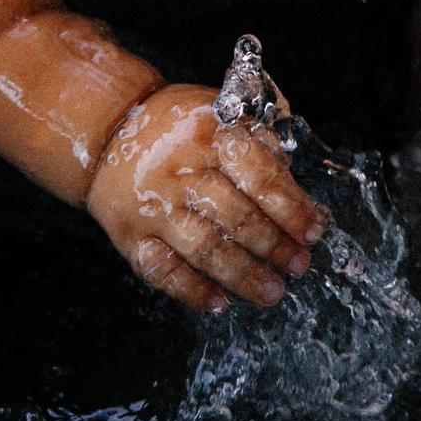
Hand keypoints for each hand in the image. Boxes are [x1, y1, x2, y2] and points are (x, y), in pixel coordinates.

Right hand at [85, 84, 328, 311]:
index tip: (313, 232)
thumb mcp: (222, 116)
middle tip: (298, 265)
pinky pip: (163, 271)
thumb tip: (307, 206)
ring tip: (270, 292)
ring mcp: (153, 207)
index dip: (291, 208)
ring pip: (204, 248)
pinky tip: (220, 303)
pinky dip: (193, 292)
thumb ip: (264, 154)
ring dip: (242, 276)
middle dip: (273, 247)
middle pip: (235, 216)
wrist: (106, 131)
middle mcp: (180, 172)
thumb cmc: (177, 127)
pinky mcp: (131, 236)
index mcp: (209, 136)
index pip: (259, 177)